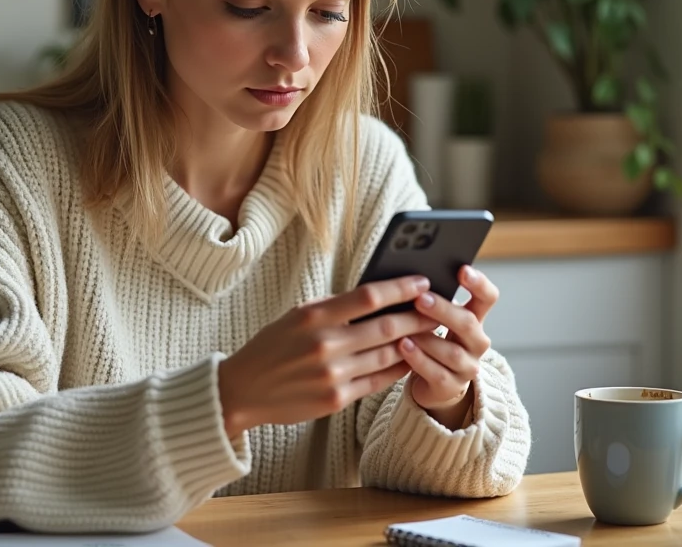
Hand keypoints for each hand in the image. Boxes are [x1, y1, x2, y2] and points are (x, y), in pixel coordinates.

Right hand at [218, 276, 438, 439]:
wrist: (242, 389)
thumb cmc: (272, 346)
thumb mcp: (296, 316)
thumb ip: (334, 307)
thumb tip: (377, 295)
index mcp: (314, 316)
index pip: (369, 296)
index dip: (401, 288)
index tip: (422, 281)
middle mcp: (325, 344)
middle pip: (387, 327)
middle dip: (418, 317)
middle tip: (439, 309)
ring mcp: (332, 375)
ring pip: (388, 355)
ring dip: (414, 344)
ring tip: (431, 333)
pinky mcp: (336, 400)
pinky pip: (378, 382)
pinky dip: (398, 368)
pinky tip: (410, 359)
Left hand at [400, 265, 498, 427]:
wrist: (432, 384)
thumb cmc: (430, 342)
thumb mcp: (435, 320)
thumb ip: (430, 301)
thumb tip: (409, 278)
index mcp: (474, 319)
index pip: (488, 297)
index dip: (479, 283)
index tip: (462, 270)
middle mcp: (476, 342)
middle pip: (468, 323)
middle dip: (443, 310)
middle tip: (421, 299)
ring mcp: (467, 367)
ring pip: (452, 352)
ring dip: (427, 338)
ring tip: (405, 328)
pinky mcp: (451, 387)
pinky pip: (436, 373)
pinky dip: (419, 359)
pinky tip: (403, 346)